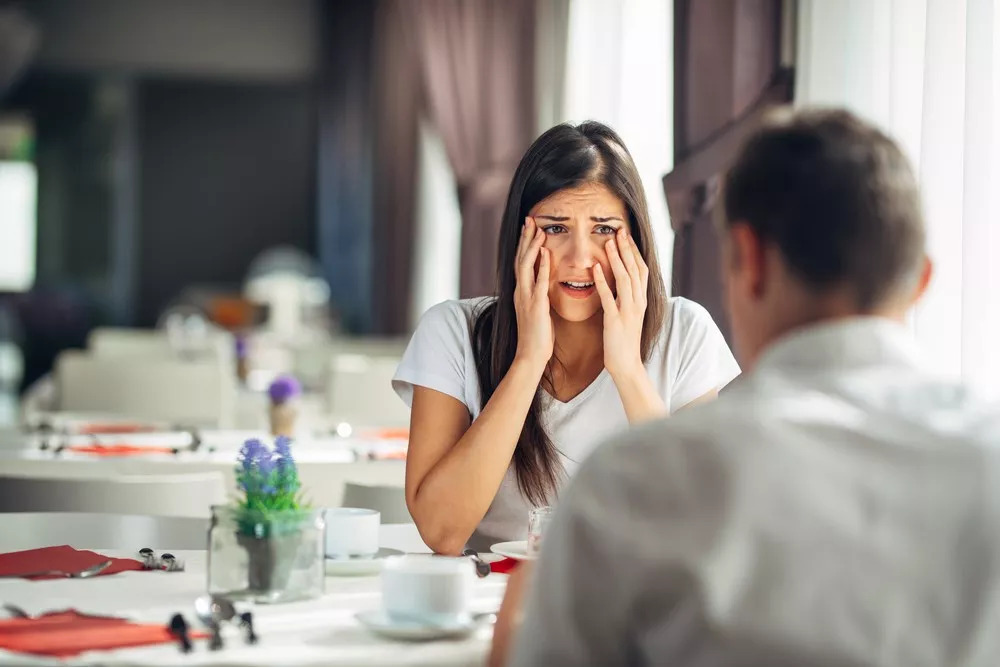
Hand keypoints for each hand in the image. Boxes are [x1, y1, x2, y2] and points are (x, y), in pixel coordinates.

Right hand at [513, 217, 554, 369]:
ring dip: (532, 246)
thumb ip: (539, 296)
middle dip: (525, 238)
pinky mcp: (536, 306)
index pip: (521, 263)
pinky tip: (545, 252)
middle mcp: (520, 292)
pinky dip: (541, 266)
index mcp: (522, 292)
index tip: (530, 228)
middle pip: (520, 259)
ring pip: (526, 266)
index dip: (525, 245)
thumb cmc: (537, 336)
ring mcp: (526, 298)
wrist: (531, 355)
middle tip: (530, 219)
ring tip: (538, 229)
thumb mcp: (537, 311)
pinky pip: (538, 282)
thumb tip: (545, 284)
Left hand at [593, 228, 649, 381]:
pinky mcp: (615, 320)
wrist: (626, 364)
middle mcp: (638, 302)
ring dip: (617, 259)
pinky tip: (596, 269)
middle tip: (619, 230)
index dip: (633, 251)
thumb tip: (621, 279)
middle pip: (635, 269)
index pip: (641, 269)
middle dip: (627, 248)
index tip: (625, 234)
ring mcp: (628, 311)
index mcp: (641, 300)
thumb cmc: (623, 339)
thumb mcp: (628, 314)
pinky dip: (603, 281)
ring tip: (608, 243)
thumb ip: (626, 296)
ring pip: (625, 279)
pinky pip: (609, 297)